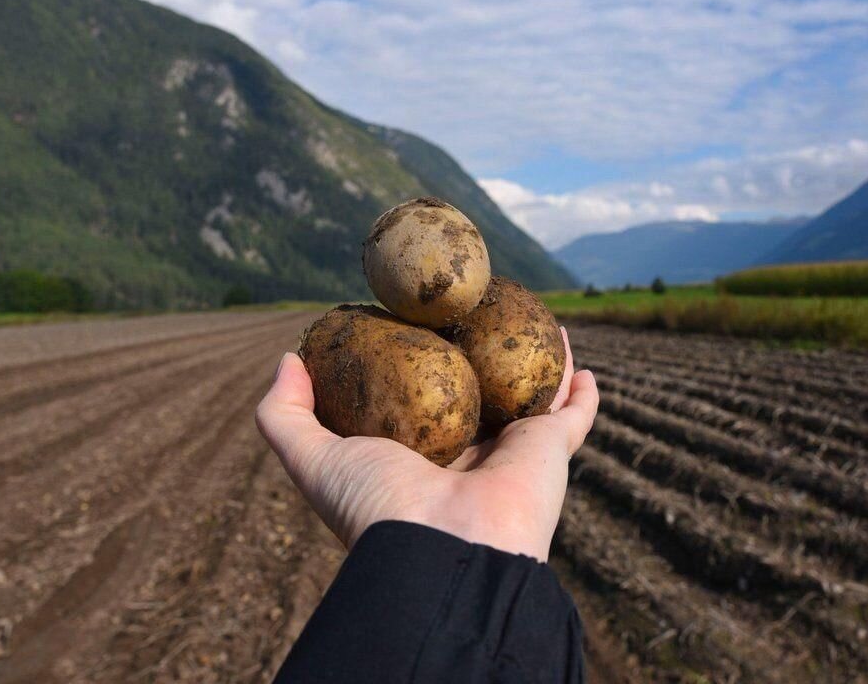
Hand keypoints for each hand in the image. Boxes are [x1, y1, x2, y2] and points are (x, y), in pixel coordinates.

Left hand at [256, 327, 597, 560]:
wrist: (442, 547)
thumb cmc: (375, 505)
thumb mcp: (313, 457)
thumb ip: (285, 415)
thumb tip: (289, 359)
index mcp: (420, 461)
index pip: (426, 408)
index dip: (424, 370)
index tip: (419, 329)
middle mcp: (469, 457)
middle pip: (482, 398)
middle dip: (486, 363)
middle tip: (482, 319)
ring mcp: (514, 454)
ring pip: (532, 399)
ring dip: (538, 367)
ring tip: (537, 329)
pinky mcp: (551, 451)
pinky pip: (574, 415)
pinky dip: (581, 393)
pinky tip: (579, 365)